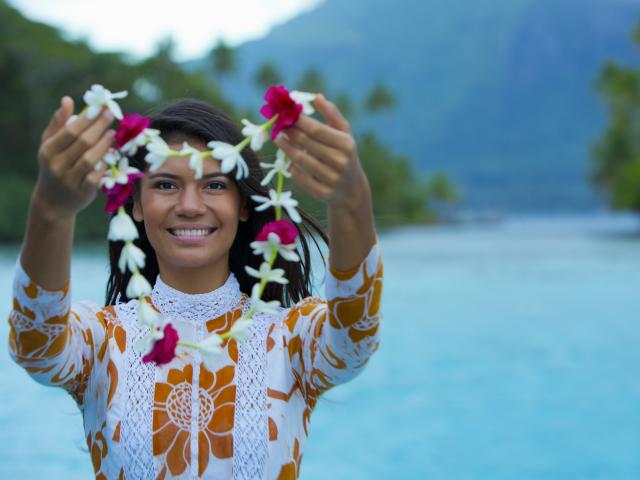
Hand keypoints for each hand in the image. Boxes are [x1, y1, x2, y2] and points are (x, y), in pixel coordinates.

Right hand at [34, 96, 113, 219]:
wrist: (53, 201)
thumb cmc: (54, 165)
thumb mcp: (50, 145)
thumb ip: (59, 123)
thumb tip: (67, 100)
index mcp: (48, 151)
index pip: (70, 131)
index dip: (87, 119)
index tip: (100, 107)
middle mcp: (57, 165)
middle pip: (82, 143)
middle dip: (99, 127)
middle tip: (111, 114)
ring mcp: (69, 179)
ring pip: (90, 158)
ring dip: (104, 144)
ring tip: (113, 133)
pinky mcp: (83, 191)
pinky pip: (96, 175)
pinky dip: (104, 164)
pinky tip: (111, 154)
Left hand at [275, 94, 369, 210]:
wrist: (352, 190)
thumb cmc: (345, 155)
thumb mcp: (345, 134)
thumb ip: (332, 115)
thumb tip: (318, 96)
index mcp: (347, 144)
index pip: (317, 130)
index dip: (298, 121)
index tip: (285, 113)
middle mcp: (341, 162)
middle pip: (307, 144)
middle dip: (290, 132)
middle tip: (278, 124)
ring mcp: (332, 179)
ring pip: (301, 161)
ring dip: (286, 148)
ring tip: (278, 139)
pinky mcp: (323, 194)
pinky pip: (301, 178)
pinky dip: (293, 168)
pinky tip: (288, 161)